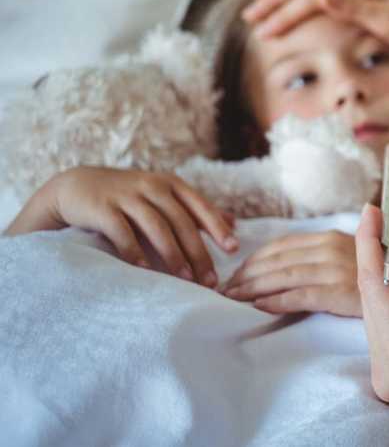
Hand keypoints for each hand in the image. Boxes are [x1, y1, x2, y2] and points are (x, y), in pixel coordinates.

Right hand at [12, 167, 237, 286]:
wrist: (78, 186)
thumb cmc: (130, 196)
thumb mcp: (164, 196)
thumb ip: (196, 210)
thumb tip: (235, 223)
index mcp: (172, 184)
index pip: (201, 207)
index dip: (218, 228)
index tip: (234, 249)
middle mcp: (152, 186)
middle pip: (181, 222)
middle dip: (198, 252)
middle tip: (210, 280)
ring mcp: (126, 196)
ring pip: (156, 227)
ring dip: (172, 255)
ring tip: (184, 279)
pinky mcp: (103, 208)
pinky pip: (122, 232)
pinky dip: (134, 252)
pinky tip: (144, 271)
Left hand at [221, 230, 361, 315]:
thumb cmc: (384, 275)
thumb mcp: (353, 255)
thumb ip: (324, 255)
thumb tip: (288, 260)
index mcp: (330, 238)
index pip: (282, 244)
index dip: (255, 258)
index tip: (236, 272)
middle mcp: (331, 248)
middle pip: (277, 259)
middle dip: (246, 274)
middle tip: (224, 290)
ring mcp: (336, 268)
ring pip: (283, 276)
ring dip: (252, 287)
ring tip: (233, 299)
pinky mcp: (340, 291)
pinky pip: (300, 295)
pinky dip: (275, 300)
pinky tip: (258, 306)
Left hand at [354, 205, 388, 444]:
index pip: (374, 282)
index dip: (369, 240)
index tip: (371, 208)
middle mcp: (387, 371)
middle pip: (369, 299)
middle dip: (376, 257)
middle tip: (386, 220)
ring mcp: (388, 384)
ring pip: (373, 316)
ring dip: (383, 281)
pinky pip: (382, 335)